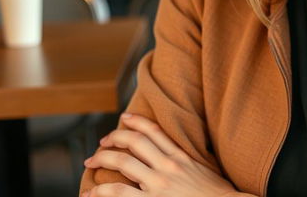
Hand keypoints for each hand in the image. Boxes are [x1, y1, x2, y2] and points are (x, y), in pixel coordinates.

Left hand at [81, 113, 238, 196]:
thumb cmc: (216, 195)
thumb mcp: (202, 170)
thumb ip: (186, 162)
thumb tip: (172, 157)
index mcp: (181, 156)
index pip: (155, 131)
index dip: (137, 122)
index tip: (124, 118)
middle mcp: (168, 166)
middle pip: (135, 143)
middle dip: (114, 138)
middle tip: (102, 142)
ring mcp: (159, 184)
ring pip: (124, 163)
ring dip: (103, 159)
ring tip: (91, 161)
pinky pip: (120, 193)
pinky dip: (102, 191)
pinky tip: (92, 192)